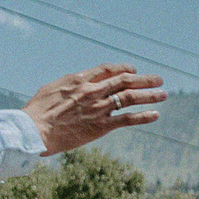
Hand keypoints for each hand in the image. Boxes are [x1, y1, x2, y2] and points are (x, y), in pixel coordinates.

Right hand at [24, 62, 164, 155]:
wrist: (34, 130)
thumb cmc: (38, 111)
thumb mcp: (52, 88)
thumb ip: (70, 84)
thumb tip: (79, 82)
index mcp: (80, 79)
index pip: (108, 69)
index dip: (123, 68)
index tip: (133, 70)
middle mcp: (92, 90)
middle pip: (125, 80)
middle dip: (144, 79)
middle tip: (159, 79)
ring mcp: (98, 108)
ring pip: (130, 97)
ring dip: (149, 95)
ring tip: (163, 94)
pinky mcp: (100, 126)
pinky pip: (127, 119)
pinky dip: (143, 116)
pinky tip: (155, 114)